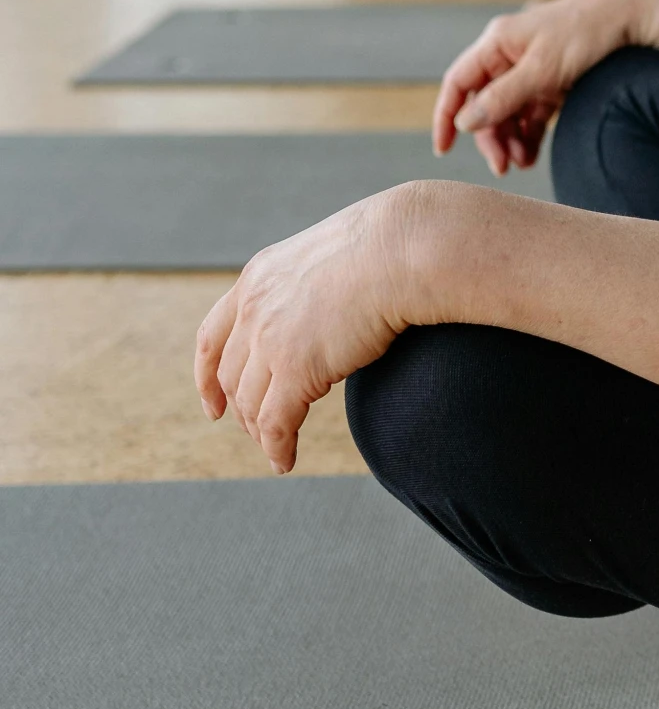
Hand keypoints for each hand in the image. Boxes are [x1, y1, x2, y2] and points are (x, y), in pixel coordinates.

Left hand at [194, 184, 428, 472]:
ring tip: (277, 450)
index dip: (207, 376)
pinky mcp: (296, 369)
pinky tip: (285, 461)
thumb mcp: (328, 258)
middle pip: (232, 376)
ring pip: (250, 405)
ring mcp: (270, 339)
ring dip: (261, 433)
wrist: (402, 249)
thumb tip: (330, 308)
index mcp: (257, 278)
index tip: (213, 405)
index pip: (211, 337)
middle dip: (241, 410)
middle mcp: (253, 308)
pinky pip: (275, 423)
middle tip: (259, 432)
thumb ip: (312, 287)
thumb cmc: (387, 247)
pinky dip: (277, 449)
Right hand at [433, 0, 647, 173]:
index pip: (459, 82)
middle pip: (484, 104)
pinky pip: (531, 114)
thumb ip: (504, 96)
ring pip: (508, 112)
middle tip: (502, 167)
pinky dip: (529, 135)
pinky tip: (532, 154)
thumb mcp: (542, 69)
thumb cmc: (584, 33)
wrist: (630, 17)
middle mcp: (509, 56)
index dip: (447, 115)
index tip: (443, 149)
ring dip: (510, 140)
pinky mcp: (552, 82)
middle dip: (490, 137)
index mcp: (497, 43)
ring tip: (522, 164)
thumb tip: (465, 122)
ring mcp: (531, 70)